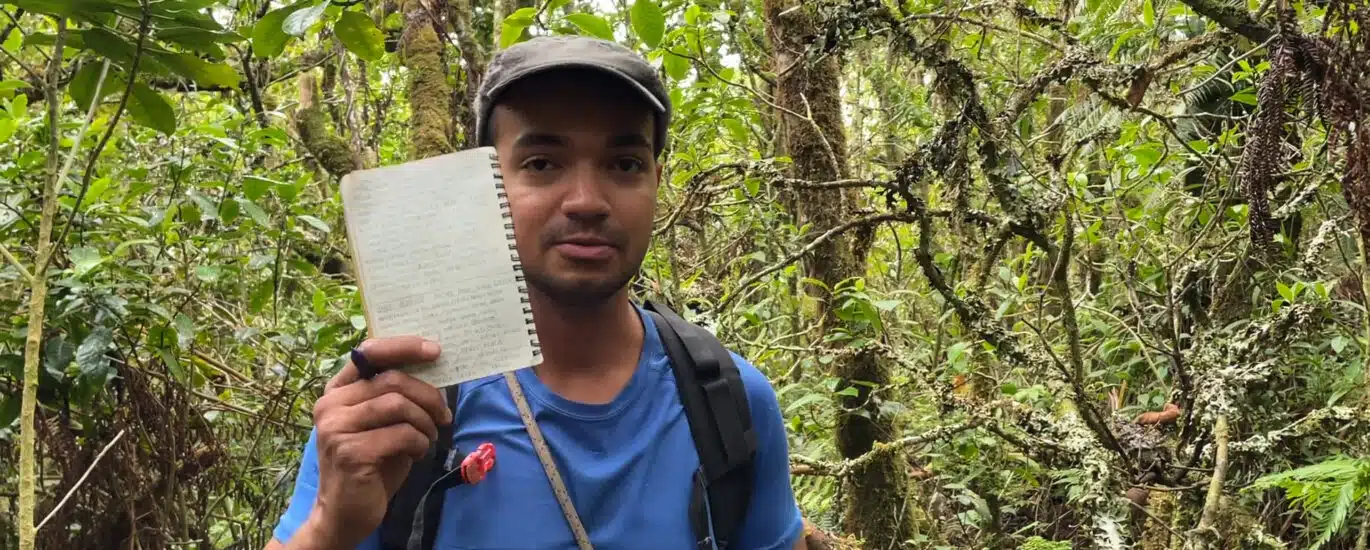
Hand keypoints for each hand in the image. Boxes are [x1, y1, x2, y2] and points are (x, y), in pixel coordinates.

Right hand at [304, 336, 451, 547]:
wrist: (345, 513)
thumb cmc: (371, 465)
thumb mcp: (382, 424)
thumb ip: (395, 396)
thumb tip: (433, 369)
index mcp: (337, 391)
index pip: (369, 352)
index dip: (405, 347)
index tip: (436, 351)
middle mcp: (330, 404)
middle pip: (393, 381)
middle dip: (428, 397)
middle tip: (444, 416)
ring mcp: (336, 428)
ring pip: (399, 405)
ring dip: (425, 422)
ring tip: (429, 438)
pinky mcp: (349, 452)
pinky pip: (401, 434)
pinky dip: (419, 442)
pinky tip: (418, 454)